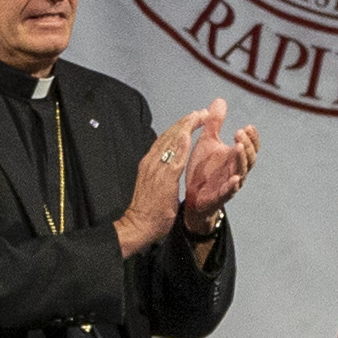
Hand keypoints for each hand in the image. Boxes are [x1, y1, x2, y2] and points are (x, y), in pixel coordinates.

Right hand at [118, 108, 215, 255]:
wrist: (137, 226)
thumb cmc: (147, 210)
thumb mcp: (154, 185)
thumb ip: (161, 174)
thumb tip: (168, 170)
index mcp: (149, 164)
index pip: (165, 140)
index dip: (179, 128)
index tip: (191, 120)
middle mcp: (150, 162)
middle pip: (169, 136)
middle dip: (185, 122)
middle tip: (200, 112)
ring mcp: (155, 169)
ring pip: (171, 142)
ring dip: (185, 127)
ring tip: (199, 116)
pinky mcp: (162, 179)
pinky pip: (173, 158)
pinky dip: (181, 145)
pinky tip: (189, 134)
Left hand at [179, 107, 254, 234]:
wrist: (193, 195)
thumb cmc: (203, 168)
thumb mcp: (207, 142)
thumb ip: (214, 123)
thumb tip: (220, 100)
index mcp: (235, 157)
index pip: (250, 146)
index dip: (252, 137)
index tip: (248, 126)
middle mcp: (236, 169)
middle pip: (249, 158)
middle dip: (247, 144)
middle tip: (239, 132)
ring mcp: (230, 183)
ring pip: (241, 172)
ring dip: (242, 159)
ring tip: (238, 147)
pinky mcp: (220, 196)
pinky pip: (229, 191)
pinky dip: (233, 185)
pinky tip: (235, 178)